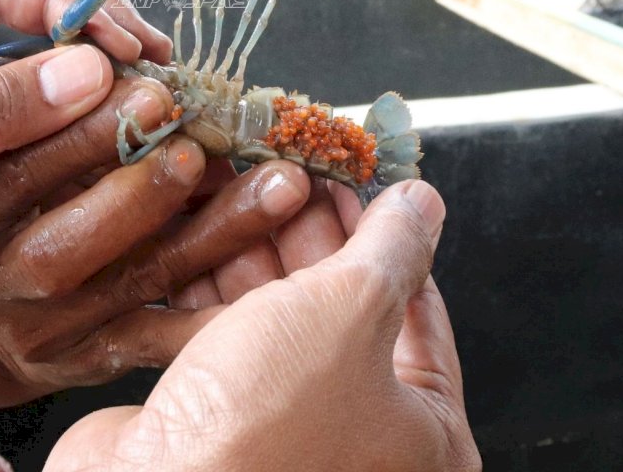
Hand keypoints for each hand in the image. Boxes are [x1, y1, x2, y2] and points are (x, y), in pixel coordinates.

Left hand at [0, 0, 169, 325]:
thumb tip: (89, 75)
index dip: (65, 0)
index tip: (126, 42)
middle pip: (7, 8)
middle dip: (82, 34)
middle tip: (155, 68)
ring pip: (4, 69)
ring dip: (64, 88)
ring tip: (136, 109)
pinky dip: (34, 138)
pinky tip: (79, 154)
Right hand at [0, 75, 318, 406]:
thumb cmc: (26, 209)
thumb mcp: (18, 157)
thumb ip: (65, 115)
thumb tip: (156, 60)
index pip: (12, 168)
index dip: (74, 130)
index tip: (140, 86)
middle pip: (64, 241)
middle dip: (142, 185)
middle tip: (201, 142)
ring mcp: (41, 330)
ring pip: (133, 281)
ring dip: (214, 231)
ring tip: (279, 187)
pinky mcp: (90, 364)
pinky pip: (169, 336)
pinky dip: (226, 307)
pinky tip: (280, 274)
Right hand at [47, 181, 480, 471]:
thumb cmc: (262, 430)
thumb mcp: (348, 309)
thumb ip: (391, 248)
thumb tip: (420, 208)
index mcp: (425, 438)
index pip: (420, 310)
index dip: (384, 235)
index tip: (355, 184)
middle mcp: (361, 444)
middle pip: (348, 314)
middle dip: (313, 239)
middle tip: (291, 179)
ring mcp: (287, 438)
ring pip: (281, 326)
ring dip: (257, 257)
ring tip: (239, 195)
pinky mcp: (220, 431)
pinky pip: (228, 349)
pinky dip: (213, 299)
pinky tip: (197, 246)